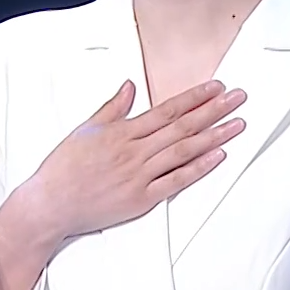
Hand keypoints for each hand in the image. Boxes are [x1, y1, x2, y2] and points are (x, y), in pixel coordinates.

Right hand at [13, 78, 247, 243]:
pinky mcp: (141, 199)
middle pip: (182, 127)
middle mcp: (134, 151)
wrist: (50, 204)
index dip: (194, 97)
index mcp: (122, 131)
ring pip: (184, 151)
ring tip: (237, 124)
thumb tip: (130, 85)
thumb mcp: (85, 129)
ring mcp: (139, 176)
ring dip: (213, 136)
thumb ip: (112, 108)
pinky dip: (198, 169)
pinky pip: (176, 181)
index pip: (166, 110)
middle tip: (239, 97)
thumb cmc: (64, 167)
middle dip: (213, 110)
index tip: (216, 86)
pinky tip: (218, 156)